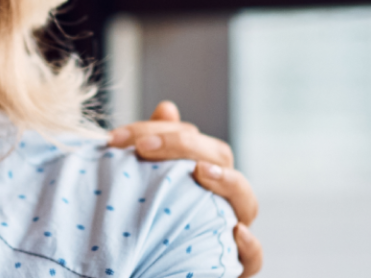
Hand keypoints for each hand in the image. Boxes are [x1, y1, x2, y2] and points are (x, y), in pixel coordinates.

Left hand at [108, 101, 261, 276]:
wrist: (139, 268)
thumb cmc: (145, 218)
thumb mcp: (143, 179)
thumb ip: (154, 145)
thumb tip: (168, 108)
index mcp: (201, 172)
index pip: (193, 139)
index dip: (158, 131)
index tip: (116, 138)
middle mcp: (220, 197)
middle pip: (221, 158)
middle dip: (183, 145)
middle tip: (143, 148)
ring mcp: (229, 229)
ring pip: (246, 201)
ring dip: (226, 181)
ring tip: (200, 171)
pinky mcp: (232, 265)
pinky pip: (254, 259)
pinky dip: (251, 246)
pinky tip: (235, 231)